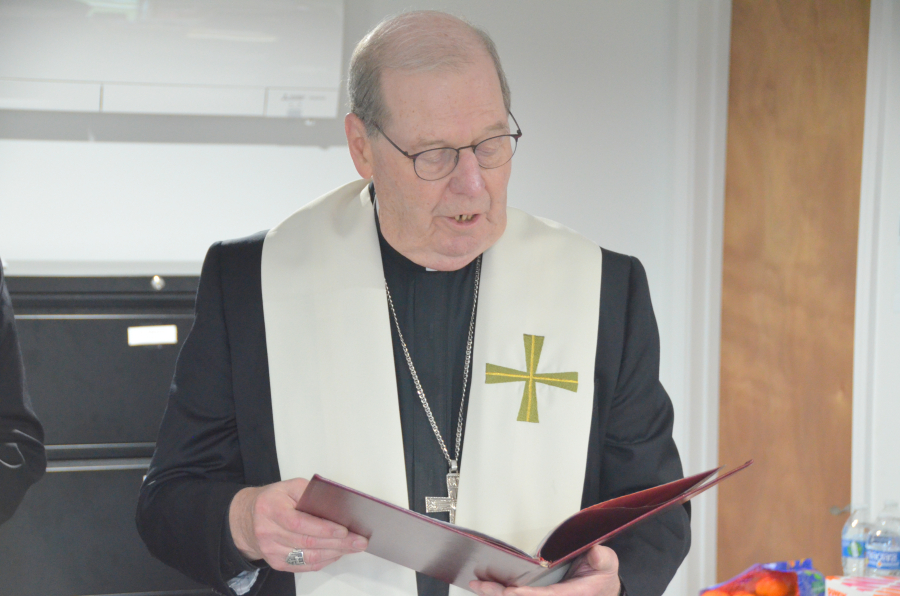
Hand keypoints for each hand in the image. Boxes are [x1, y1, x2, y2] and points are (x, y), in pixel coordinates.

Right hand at [229, 477, 367, 571]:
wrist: (247, 518)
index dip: (323, 529)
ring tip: (352, 548)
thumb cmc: (274, 500)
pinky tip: (336, 554)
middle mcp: (268, 532)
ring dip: (334, 553)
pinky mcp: (275, 562)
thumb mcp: (289, 487)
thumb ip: (310, 493)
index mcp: (271, 508)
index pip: (299, 523)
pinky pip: (303, 565)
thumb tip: (336, 505)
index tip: (344, 530)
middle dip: (337, 543)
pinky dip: (323, 561)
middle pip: (307, 542)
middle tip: (359, 541)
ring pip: (307, 556)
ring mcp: (270, 550)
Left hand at [470, 545, 619, 595]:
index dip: (530, 595)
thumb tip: (595, 553)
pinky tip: (485, 586)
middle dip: (501, 595)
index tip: (512, 592)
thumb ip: (602, 559)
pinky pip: (520, 595)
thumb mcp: (607, 564)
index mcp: (572, 595)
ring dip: (497, 594)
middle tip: (480, 586)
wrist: (601, 589)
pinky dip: (502, 592)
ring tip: (476, 585)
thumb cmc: (601, 576)